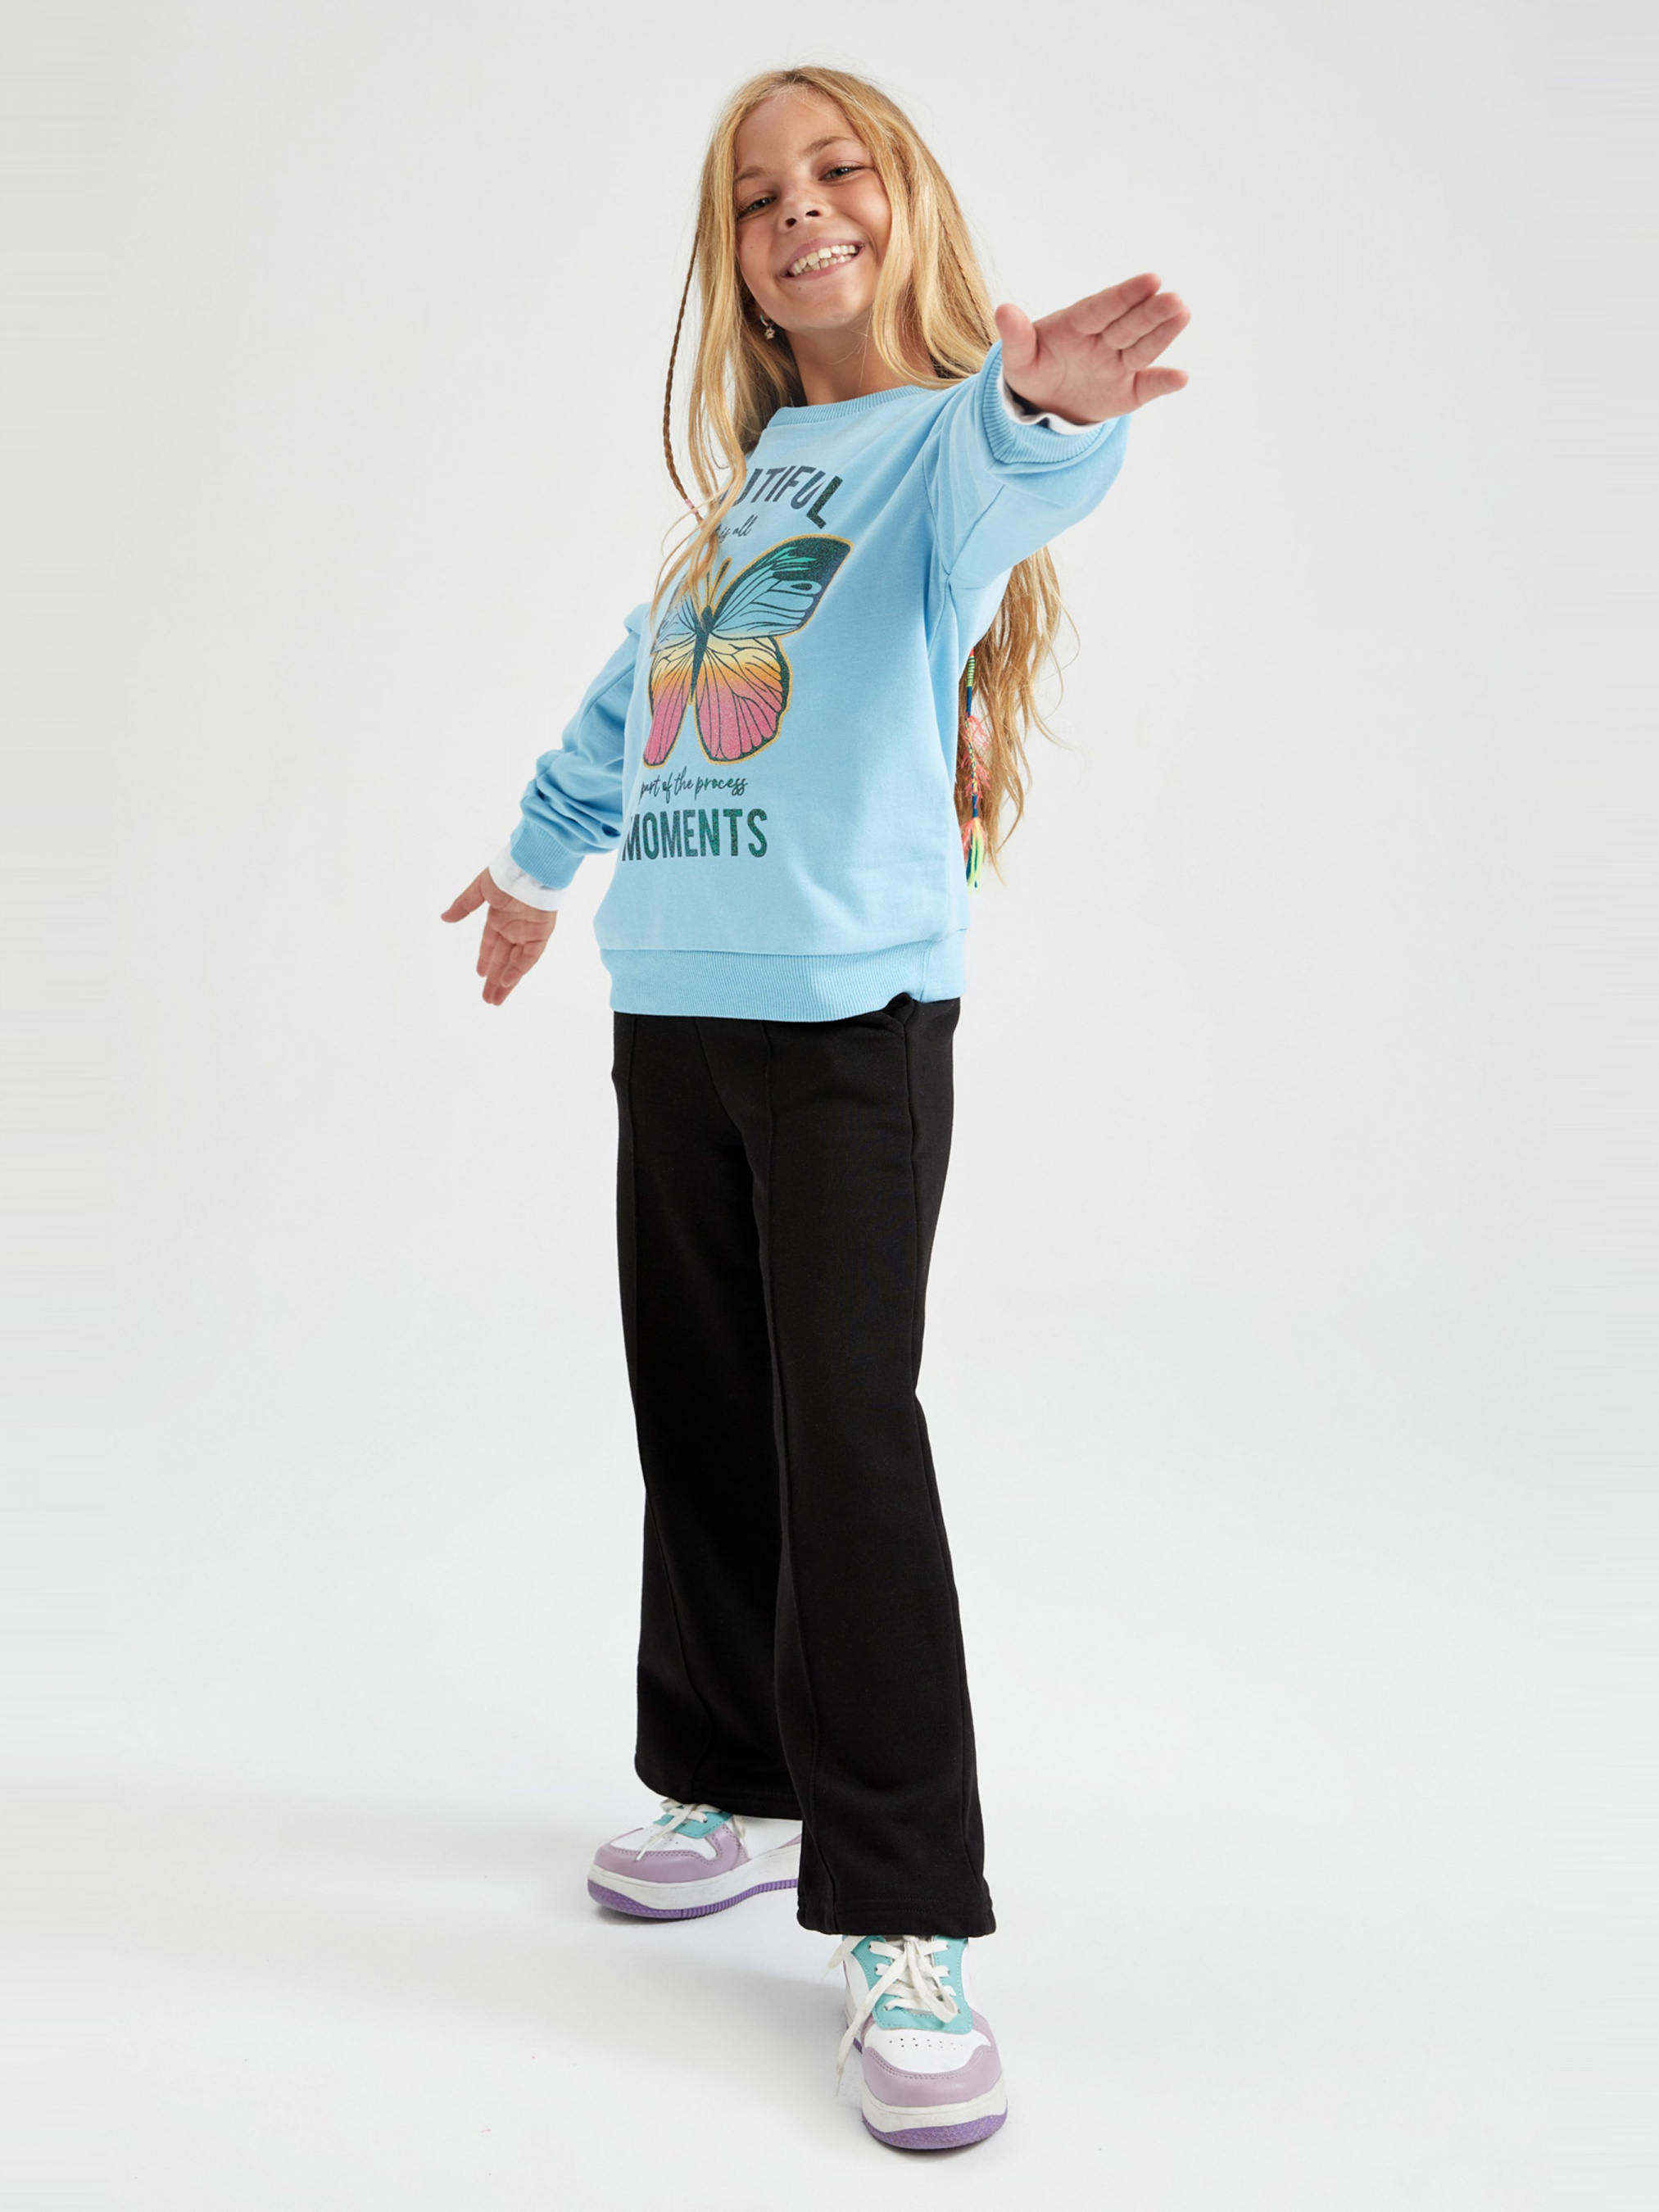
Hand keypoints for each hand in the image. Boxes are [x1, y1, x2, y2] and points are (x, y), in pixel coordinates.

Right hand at [440, 867, 558, 1006]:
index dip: (485, 960)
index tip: (479, 974)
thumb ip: (463, 905)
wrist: (530, 866)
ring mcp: (528, 932)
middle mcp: (514, 928)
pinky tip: (507, 982)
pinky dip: (518, 969)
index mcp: (499, 918)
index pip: (491, 945)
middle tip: (487, 998)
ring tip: (495, 1000)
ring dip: (506, 982)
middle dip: (494, 979)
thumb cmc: (506, 872)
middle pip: (503, 959)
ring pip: (516, 963)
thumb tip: (444, 918)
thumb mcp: (479, 890)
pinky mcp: (540, 934)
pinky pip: (529, 957)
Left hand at [994, 273, 1189, 426]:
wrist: (1043, 404)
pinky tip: (1182, 378)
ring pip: (1143, 347)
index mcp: (1077, 325)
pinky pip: (1148, 385)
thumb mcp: (1019, 358)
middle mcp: (1104, 339)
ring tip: (1183, 314)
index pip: (1103, 308)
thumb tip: (1003, 310)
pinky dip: (1164, 383)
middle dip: (1152, 311)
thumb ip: (1016, 336)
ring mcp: (1118, 364)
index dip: (1125, 296)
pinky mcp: (1129, 390)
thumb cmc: (1033, 370)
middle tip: (1175, 298)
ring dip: (1164, 333)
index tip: (1151, 279)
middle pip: (1129, 324)